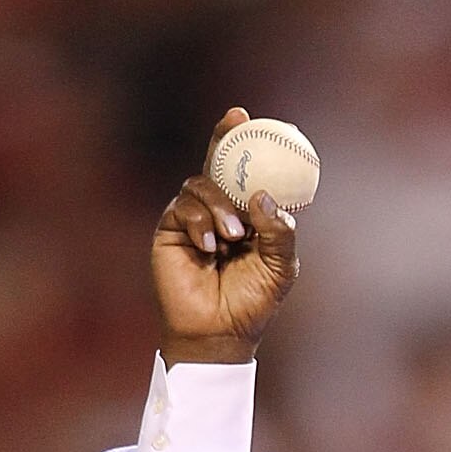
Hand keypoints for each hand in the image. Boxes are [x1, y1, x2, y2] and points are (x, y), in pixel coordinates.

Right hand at [151, 105, 299, 364]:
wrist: (220, 332)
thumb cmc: (252, 302)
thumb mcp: (279, 267)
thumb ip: (279, 232)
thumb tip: (262, 196)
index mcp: (247, 215)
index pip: (246, 173)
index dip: (245, 143)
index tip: (250, 118)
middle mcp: (219, 210)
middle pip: (216, 162)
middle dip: (224, 137)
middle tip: (235, 120)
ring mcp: (193, 217)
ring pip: (201, 185)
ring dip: (220, 206)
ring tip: (233, 238)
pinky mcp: (171, 229)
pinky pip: (182, 207)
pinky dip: (199, 222)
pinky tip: (209, 248)